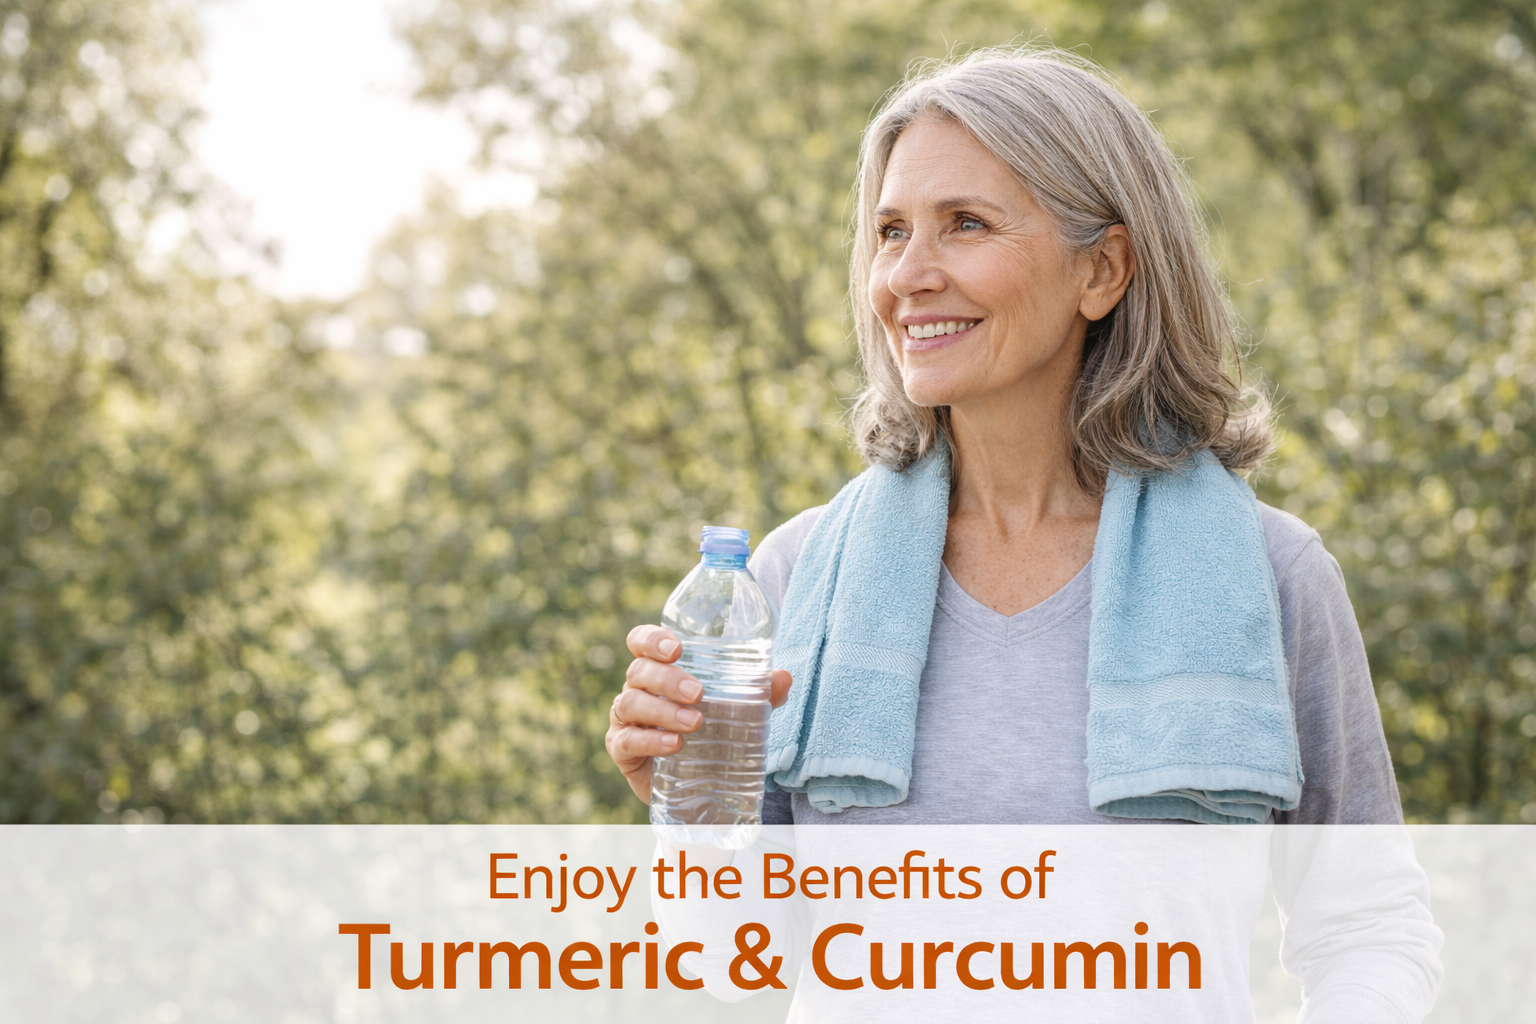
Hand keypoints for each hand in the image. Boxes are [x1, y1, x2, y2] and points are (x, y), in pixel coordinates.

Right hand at [607, 624, 793, 803]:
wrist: (693, 785)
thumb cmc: (708, 734)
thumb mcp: (735, 713)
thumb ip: (759, 696)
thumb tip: (784, 677)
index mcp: (658, 670)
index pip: (642, 642)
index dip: (652, 639)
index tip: (677, 648)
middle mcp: (637, 689)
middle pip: (639, 672)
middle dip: (667, 679)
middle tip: (698, 693)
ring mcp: (625, 720)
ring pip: (631, 704)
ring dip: (663, 711)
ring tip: (694, 723)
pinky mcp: (621, 750)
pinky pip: (627, 741)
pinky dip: (650, 741)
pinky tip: (674, 745)